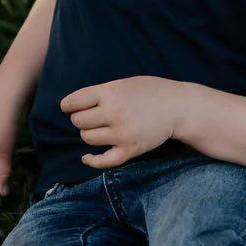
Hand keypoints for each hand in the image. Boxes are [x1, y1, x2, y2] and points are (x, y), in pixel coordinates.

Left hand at [61, 76, 182, 168]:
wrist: (177, 107)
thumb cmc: (148, 92)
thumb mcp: (122, 84)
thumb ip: (99, 93)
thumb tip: (71, 107)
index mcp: (111, 92)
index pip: (74, 102)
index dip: (67, 105)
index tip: (69, 107)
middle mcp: (115, 112)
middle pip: (79, 121)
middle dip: (81, 118)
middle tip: (92, 116)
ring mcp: (123, 133)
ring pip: (87, 138)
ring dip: (89, 134)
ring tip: (100, 128)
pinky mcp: (131, 150)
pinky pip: (104, 161)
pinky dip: (91, 161)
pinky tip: (86, 157)